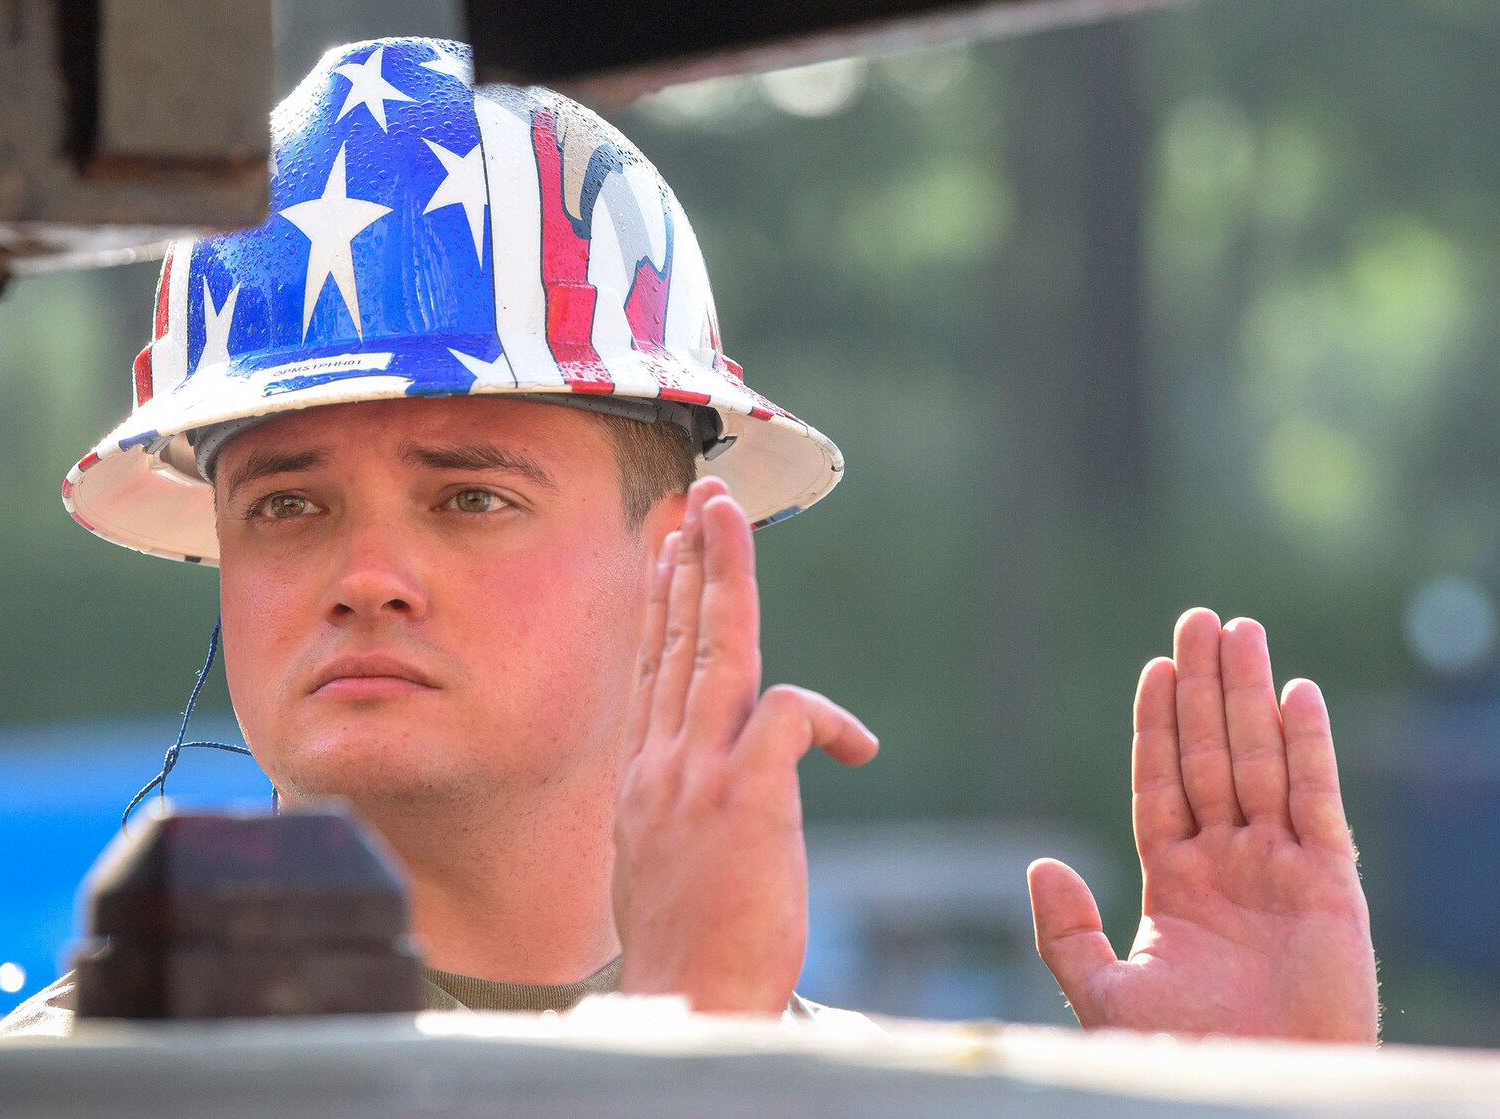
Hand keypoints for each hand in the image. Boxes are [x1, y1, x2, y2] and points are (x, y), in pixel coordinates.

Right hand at [613, 477, 878, 1013]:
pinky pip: (789, 715)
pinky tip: (858, 747)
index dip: (661, 602)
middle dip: (689, 559)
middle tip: (704, 497)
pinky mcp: (742, 798)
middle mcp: (658, 763)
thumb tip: (697, 791)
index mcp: (640, 778)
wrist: (686, 1002)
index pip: (652, 668)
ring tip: (731, 517)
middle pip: (676, 638)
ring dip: (725, 574)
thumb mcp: (658, 863)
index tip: (667, 550)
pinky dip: (828, 718)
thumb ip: (677, 809)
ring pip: (714, 649)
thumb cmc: (685, 951)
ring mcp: (694, 775)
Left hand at [1029, 608, 1377, 1041]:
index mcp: (1175, 883)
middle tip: (1197, 619)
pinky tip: (1297, 694)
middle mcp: (1228, 865)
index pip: (1163, 783)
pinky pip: (1317, 803)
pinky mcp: (1329, 885)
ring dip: (1249, 696)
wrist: (1252, 1091)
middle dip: (1203, 688)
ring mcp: (1279, 870)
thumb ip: (1066, 932)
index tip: (1155, 667)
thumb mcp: (1105, 995)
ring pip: (1260, 762)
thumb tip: (1039, 864)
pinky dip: (1308, 748)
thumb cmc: (1183, 1058)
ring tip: (1239, 631)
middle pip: (1212, 756)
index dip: (1158, 726)